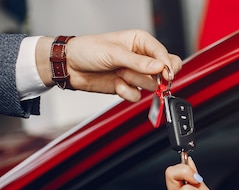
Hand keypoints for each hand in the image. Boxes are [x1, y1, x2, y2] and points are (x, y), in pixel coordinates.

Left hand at [37, 30, 182, 101]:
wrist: (70, 66)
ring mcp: (136, 74)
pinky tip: (116, 83)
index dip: (167, 66)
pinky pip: (138, 96)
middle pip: (164, 72)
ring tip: (119, 73)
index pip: (165, 55)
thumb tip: (160, 67)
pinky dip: (127, 92)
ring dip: (134, 82)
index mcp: (141, 42)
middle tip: (150, 78)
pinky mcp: (129, 87)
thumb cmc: (88, 50)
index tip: (165, 75)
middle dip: (156, 77)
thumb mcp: (114, 53)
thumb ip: (139, 62)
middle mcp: (141, 58)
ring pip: (151, 86)